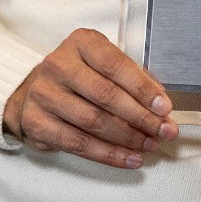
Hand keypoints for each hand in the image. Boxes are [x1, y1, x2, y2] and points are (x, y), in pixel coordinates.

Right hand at [3, 28, 176, 168]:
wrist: (36, 91)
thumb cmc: (82, 76)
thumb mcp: (104, 64)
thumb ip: (132, 78)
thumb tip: (161, 105)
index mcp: (81, 43)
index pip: (115, 65)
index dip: (143, 88)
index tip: (165, 107)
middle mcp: (58, 65)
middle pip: (106, 95)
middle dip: (141, 117)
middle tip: (164, 131)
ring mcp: (44, 94)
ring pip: (93, 122)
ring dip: (127, 138)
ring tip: (150, 145)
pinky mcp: (36, 123)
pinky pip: (78, 144)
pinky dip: (108, 155)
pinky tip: (129, 159)